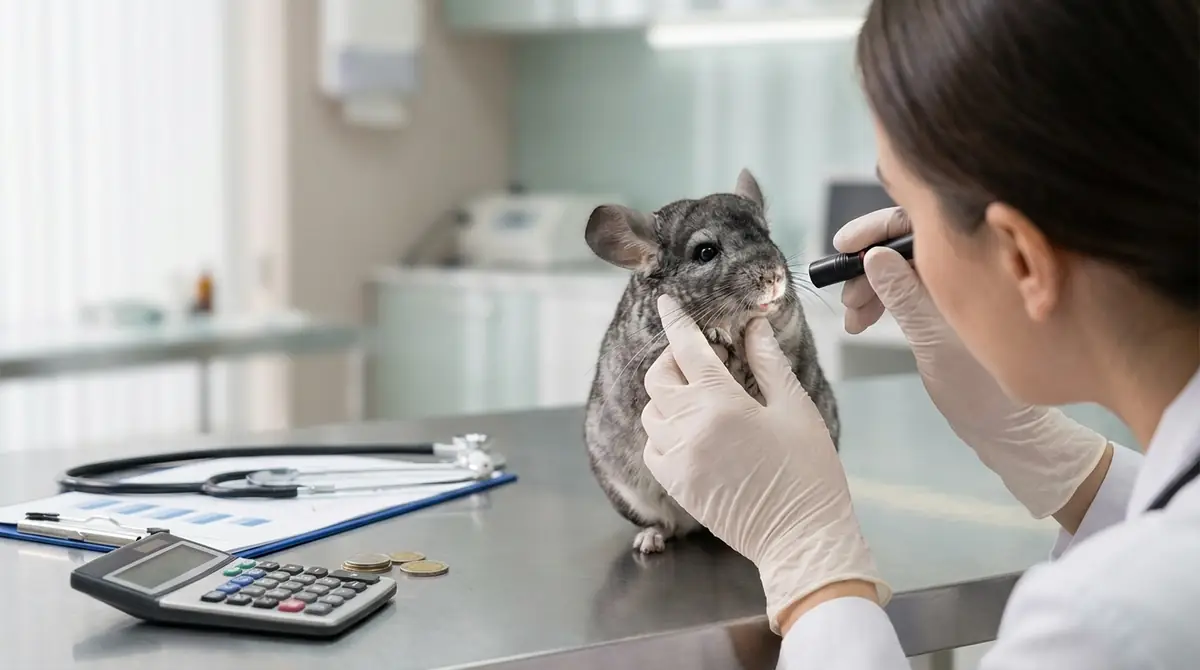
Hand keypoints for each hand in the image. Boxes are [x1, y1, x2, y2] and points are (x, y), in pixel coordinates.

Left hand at [641, 294, 890, 632]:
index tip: (666, 301)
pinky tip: (688, 432)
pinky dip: (662, 433)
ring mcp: (678, 460)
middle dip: (671, 359)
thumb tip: (752, 328)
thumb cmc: (809, 473)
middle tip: (695, 357)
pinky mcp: (676, 486)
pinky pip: (652, 448)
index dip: (676, 321)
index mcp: (722, 405)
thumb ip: (769, 364)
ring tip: (696, 396)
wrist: (801, 539)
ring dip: (667, 398)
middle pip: (658, 379)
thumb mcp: (796, 410)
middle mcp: (690, 429)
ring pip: (651, 413)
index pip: (688, 350)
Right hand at [835, 208, 1108, 518]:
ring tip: (853, 321)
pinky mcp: (941, 306)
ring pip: (898, 267)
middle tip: (845, 297)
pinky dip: (878, 301)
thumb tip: (874, 255)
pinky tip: (861, 324)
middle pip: (904, 242)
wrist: (1004, 428)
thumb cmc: (982, 387)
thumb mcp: (935, 340)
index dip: (877, 228)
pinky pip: (902, 289)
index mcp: (974, 263)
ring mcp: (953, 286)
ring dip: (868, 287)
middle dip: (866, 265)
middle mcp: (965, 267)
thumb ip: (905, 296)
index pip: (921, 221)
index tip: (844, 247)